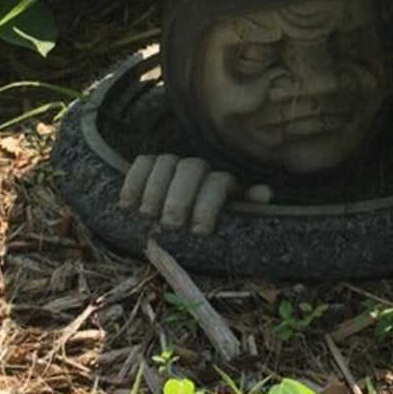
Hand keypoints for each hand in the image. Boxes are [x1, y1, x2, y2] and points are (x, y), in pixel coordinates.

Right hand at [118, 155, 271, 236]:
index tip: (201, 231)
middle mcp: (200, 170)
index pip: (218, 182)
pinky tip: (127, 205)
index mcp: (223, 184)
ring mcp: (175, 167)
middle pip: (191, 168)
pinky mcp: (150, 169)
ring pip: (165, 162)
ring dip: (155, 189)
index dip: (210, 204)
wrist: (185, 227)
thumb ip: (247, 208)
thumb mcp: (234, 224)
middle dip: (180, 196)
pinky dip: (133, 180)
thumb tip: (265, 193)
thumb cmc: (213, 230)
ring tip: (147, 215)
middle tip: (171, 224)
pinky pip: (142, 162)